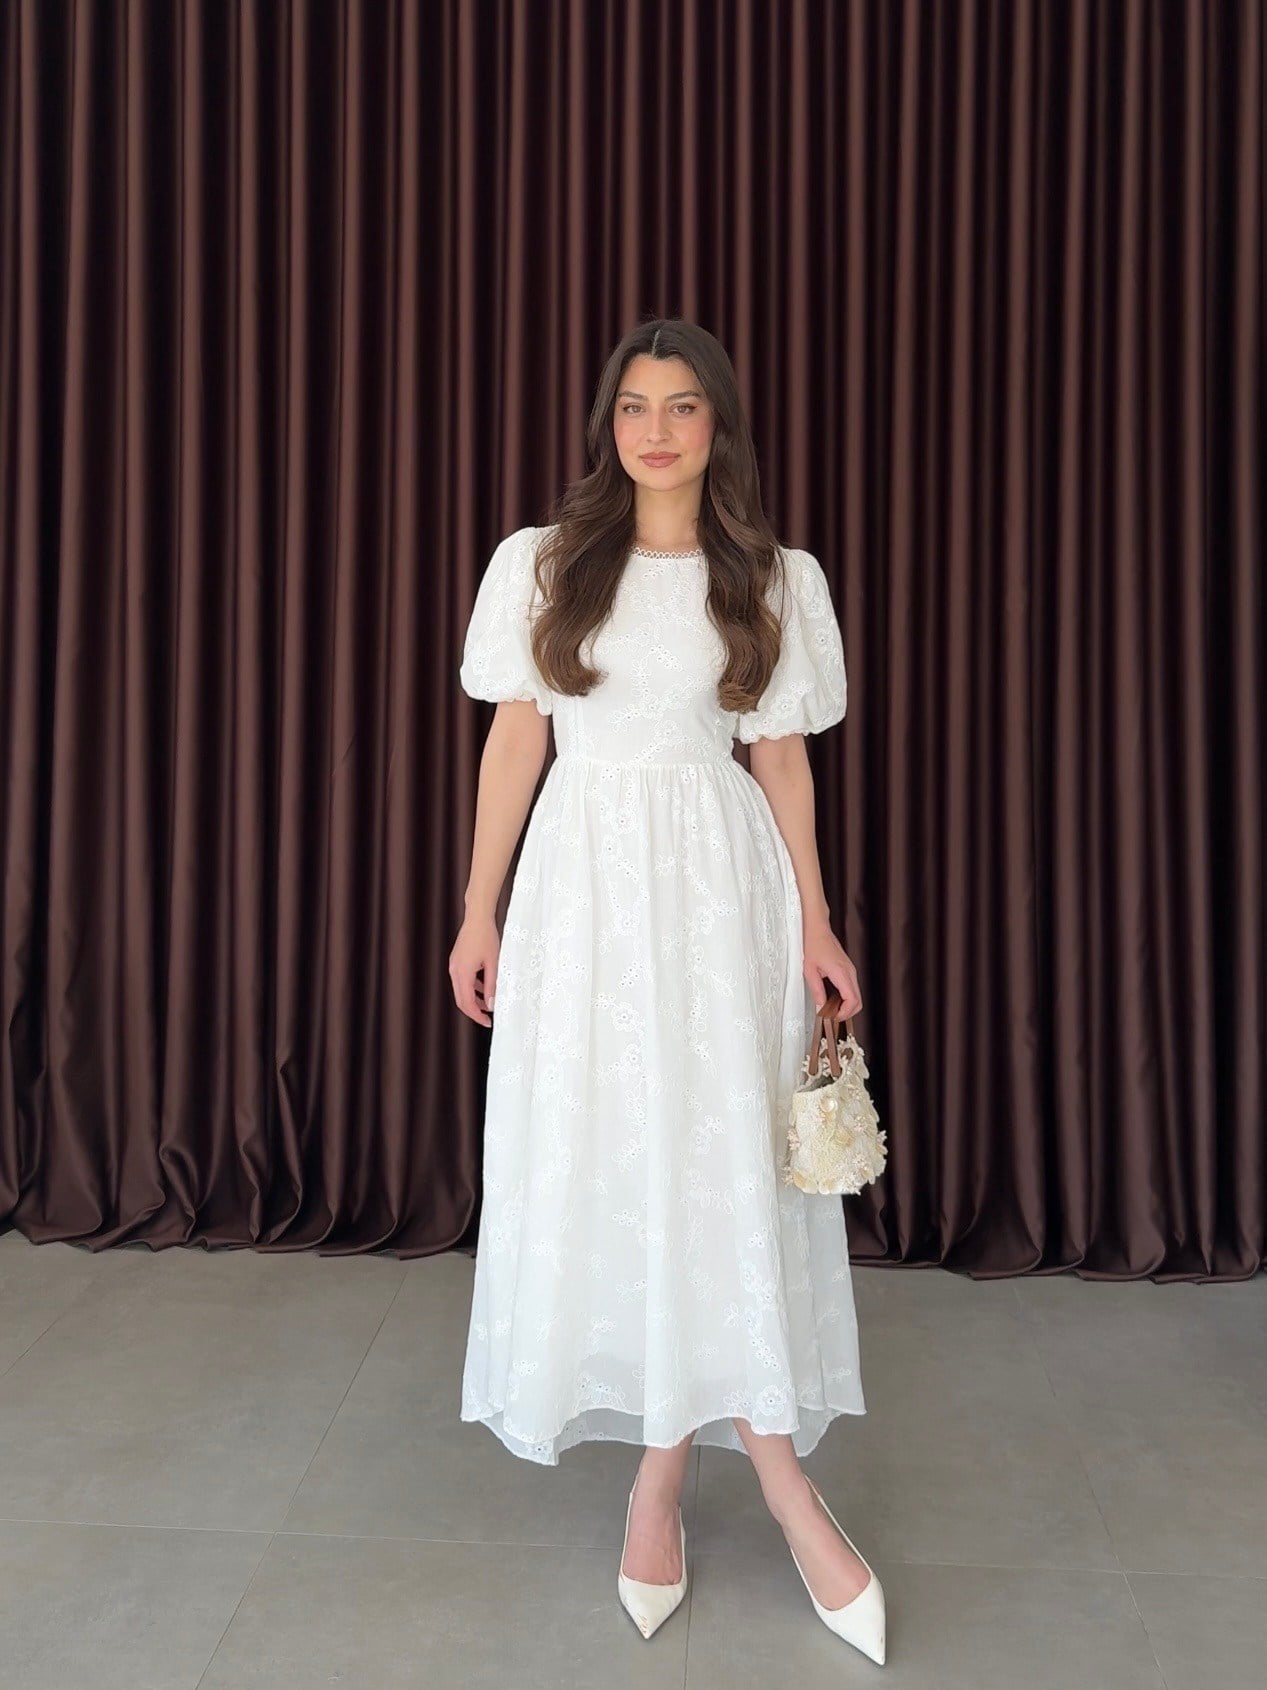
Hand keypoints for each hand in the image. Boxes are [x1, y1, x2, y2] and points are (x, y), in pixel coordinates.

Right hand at [449, 912, 499, 1026]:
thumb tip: (491, 1004)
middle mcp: (454, 971)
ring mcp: (454, 966)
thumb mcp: (493, 963)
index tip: (488, 1022)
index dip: (477, 1015)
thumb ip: (492, 985)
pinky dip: (472, 988)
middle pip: (461, 1000)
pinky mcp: (457, 961)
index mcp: (462, 973)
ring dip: (474, 1000)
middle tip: (487, 1018)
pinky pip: (462, 980)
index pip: (467, 1003)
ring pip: (461, 991)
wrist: (477, 917)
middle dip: (474, 1011)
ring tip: (489, 1004)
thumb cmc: (487, 937)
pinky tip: (485, 987)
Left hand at [802, 915, 861, 1016]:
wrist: (818, 929)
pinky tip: (833, 1000)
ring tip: (830, 1010)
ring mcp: (851, 971)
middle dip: (847, 1013)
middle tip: (831, 1017)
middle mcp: (850, 972)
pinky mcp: (849, 970)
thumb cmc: (813, 945)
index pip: (852, 1000)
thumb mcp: (809, 971)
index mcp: (841, 973)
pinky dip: (846, 999)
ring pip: (857, 996)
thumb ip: (817, 991)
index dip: (844, 1013)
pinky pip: (852, 989)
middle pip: (858, 1001)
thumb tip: (821, 1008)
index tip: (833, 1018)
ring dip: (846, 1007)